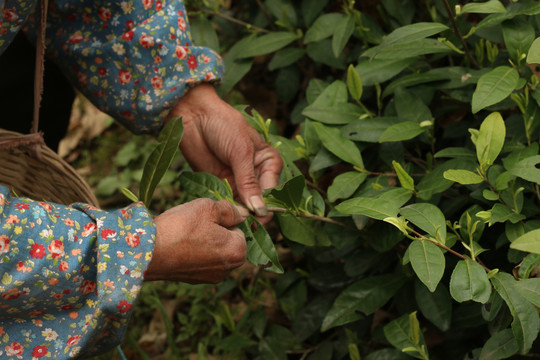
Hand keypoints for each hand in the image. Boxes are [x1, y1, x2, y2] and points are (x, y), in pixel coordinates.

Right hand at [145, 198, 248, 282]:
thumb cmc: (180, 227)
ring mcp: (210, 277)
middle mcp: (228, 269)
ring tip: (186, 233)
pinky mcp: (194, 280)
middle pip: (228, 242)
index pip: (240, 229)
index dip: (224, 219)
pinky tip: (180, 244)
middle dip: (216, 231)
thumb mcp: (209, 208)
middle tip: (196, 224)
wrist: (147, 252)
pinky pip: (200, 259)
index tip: (207, 217)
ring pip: (214, 250)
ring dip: (204, 240)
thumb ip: (230, 210)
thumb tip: (243, 214)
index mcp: (237, 252)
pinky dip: (193, 251)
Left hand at [167, 84, 282, 223]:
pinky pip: (227, 204)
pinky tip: (222, 216)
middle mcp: (257, 175)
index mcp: (269, 163)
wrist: (194, 116)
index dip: (267, 206)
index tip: (256, 217)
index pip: (273, 192)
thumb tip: (260, 209)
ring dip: (238, 215)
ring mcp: (238, 182)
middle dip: (254, 215)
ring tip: (232, 223)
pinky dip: (225, 211)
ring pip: (244, 207)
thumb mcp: (240, 151)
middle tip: (244, 224)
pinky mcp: (221, 186)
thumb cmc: (223, 125)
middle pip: (260, 203)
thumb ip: (249, 181)